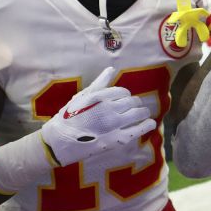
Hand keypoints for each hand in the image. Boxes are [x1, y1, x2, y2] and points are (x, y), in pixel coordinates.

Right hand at [40, 67, 155, 166]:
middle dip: (136, 103)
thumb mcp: (82, 97)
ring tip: (145, 114)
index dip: (126, 96)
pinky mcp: (116, 139)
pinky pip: (137, 131)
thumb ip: (99, 83)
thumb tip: (111, 69)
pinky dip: (147, 126)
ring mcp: (114, 124)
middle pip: (132, 102)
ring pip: (138, 114)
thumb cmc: (68, 117)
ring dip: (144, 112)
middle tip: (136, 107)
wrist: (59, 141)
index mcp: (101, 96)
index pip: (123, 92)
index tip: (125, 99)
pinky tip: (151, 124)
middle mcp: (109, 108)